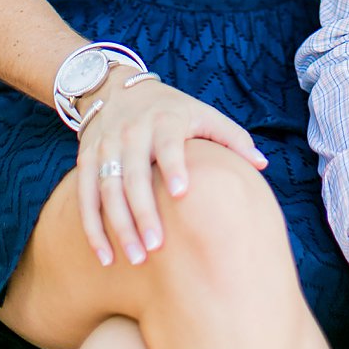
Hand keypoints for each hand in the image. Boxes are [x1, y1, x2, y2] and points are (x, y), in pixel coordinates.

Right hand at [74, 73, 265, 266]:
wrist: (118, 90)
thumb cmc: (173, 110)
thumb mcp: (204, 114)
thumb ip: (233, 138)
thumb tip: (262, 164)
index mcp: (165, 120)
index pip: (169, 144)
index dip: (175, 166)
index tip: (182, 192)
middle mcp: (131, 133)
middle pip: (134, 176)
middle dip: (144, 212)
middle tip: (156, 246)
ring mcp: (105, 148)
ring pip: (107, 191)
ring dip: (118, 227)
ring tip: (136, 258)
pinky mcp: (86, 161)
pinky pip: (85, 198)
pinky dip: (92, 228)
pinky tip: (105, 255)